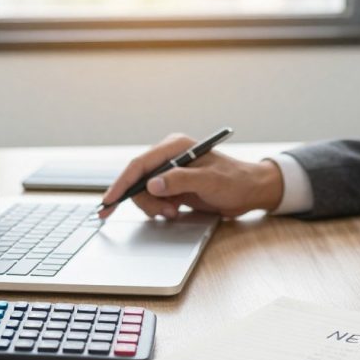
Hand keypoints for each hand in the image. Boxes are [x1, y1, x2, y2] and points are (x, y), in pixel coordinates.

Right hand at [98, 133, 283, 219]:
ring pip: (144, 192)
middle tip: (164, 213)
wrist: (250, 192)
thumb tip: (152, 184)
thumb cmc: (235, 181)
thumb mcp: (209, 181)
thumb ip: (180, 181)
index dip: (122, 183)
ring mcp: (169, 172)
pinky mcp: (172, 186)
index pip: (139, 164)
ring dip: (154, 207)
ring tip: (174, 212)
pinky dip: (159, 209)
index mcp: (175, 146)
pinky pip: (154, 199)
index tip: (110, 200)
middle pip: (138, 180)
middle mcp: (169, 157)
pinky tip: (174, 211)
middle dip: (145, 200)